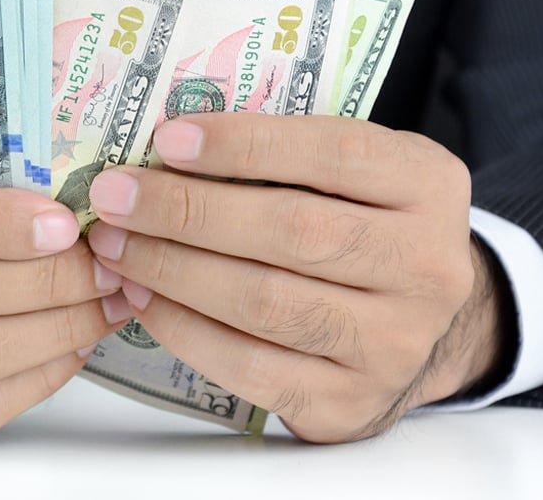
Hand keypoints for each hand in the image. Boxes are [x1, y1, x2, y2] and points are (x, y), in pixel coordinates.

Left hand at [87, 114, 509, 442]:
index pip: (332, 154)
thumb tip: (168, 149)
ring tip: (115, 246)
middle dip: (186, 211)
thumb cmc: (363, 229)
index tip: (166, 140)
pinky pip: (249, 365)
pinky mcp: (349, 402)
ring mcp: (393, 342)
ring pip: (264, 301)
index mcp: (428, 186)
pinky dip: (182, 327)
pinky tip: (143, 296)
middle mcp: (426, 266)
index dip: (243, 145)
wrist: (424, 330)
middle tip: (114, 197)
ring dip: (171, 269)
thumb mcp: (356, 175)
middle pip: (292, 230)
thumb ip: (287, 156)